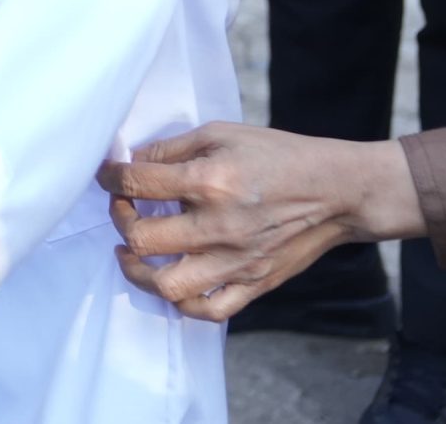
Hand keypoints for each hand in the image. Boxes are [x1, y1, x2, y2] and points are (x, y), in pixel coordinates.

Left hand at [99, 124, 422, 322]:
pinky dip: (182, 302)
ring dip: (138, 270)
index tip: (108, 177)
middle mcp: (221, 227)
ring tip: (131, 252)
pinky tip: (171, 278)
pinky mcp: (254, 284)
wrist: (338, 191)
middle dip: (120, 220)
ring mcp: (238, 262)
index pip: (138, 184)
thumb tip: (132, 161)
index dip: (111, 178)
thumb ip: (172, 148)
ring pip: (168, 286)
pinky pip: (209, 311)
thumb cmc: (279, 156)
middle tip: (124, 209)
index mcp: (210, 181)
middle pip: (143, 239)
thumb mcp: (222, 134)